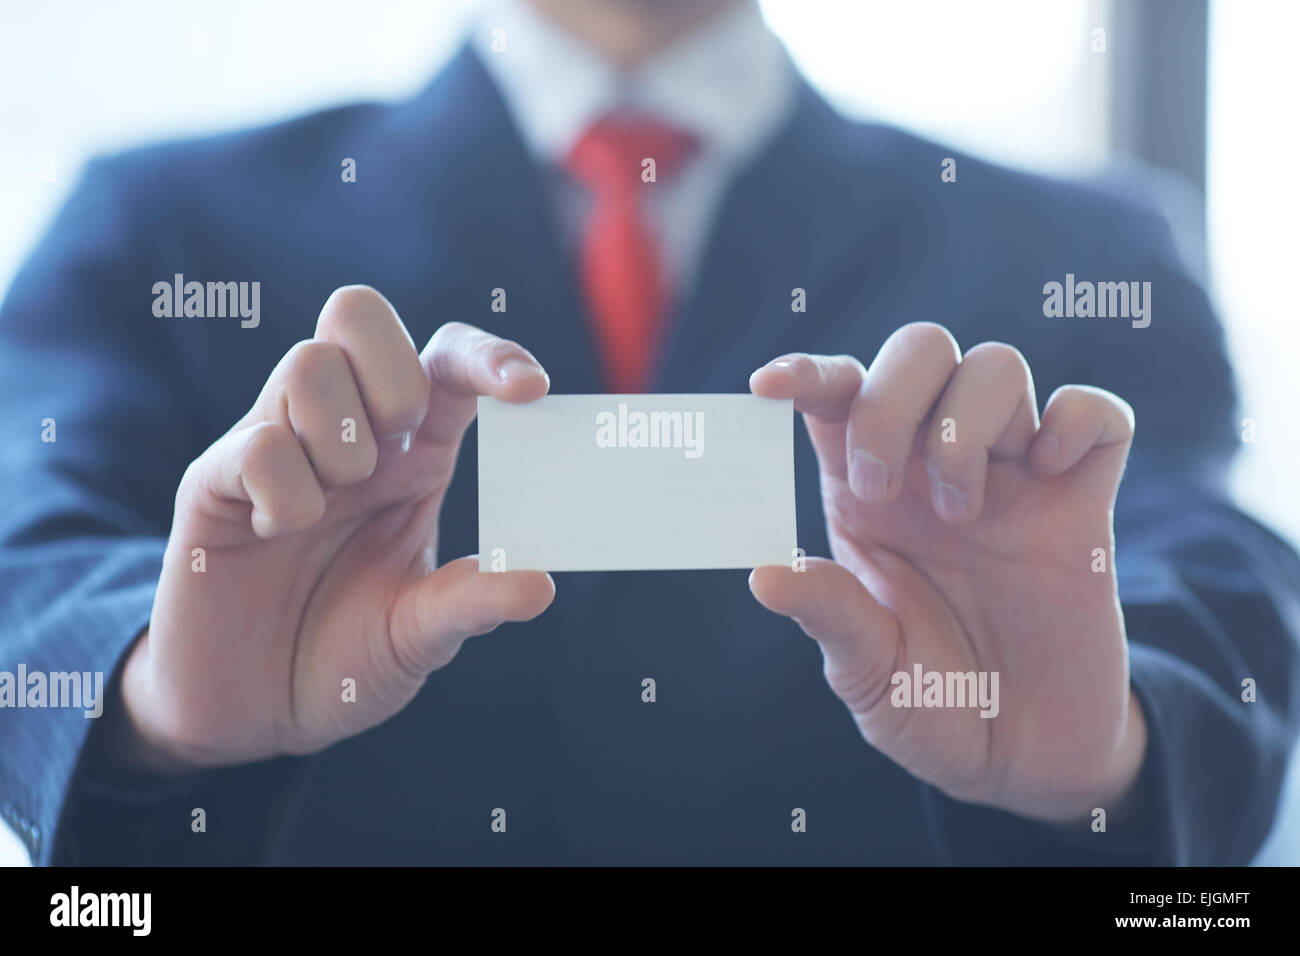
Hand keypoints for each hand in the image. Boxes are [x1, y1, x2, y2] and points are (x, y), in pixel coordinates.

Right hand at [107, 286, 554, 773]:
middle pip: (358, 312)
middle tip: (395, 452)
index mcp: (411, 451)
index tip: (531, 389)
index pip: (446, 360)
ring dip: (339, 439)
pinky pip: (256, 444)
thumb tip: (541, 586)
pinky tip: (275, 534)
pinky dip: (283, 494)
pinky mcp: (215, 482)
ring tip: (327, 512)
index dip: (488, 355)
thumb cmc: (346, 657)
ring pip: (307, 362)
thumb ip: (472, 604)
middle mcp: (345, 432)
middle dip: (393, 373)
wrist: (254, 715)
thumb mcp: (420, 635)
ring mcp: (275, 447)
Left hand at [748, 323, 1146, 823]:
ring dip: (968, 426)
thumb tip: (764, 575)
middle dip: (890, 400)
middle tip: (881, 490)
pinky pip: (1098, 414)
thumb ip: (829, 616)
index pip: (837, 395)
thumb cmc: (931, 705)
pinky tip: (1051, 473)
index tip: (770, 385)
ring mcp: (1013, 475)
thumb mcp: (868, 672)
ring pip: (997, 365)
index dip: (804, 373)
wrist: (1026, 755)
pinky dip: (1077, 421)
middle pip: (918, 350)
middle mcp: (933, 465)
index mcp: (867, 492)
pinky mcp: (1082, 500)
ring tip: (961, 516)